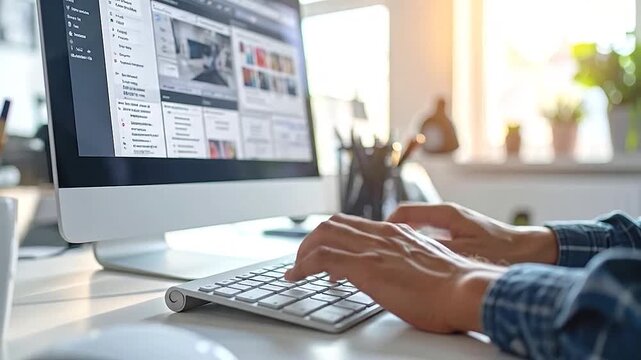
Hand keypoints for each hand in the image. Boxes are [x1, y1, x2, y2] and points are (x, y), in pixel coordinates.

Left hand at [284, 214, 505, 333]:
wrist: (466, 290)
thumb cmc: (454, 285)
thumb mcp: (427, 264)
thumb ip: (407, 261)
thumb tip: (396, 273)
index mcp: (395, 233)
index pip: (353, 223)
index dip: (333, 235)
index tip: (324, 252)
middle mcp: (381, 235)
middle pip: (333, 224)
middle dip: (311, 240)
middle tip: (304, 260)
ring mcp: (372, 249)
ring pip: (323, 235)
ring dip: (303, 252)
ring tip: (296, 270)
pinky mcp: (366, 267)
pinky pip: (322, 258)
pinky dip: (303, 265)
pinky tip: (297, 277)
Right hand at [387, 203, 558, 265]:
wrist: (533, 251)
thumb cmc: (503, 251)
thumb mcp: (466, 254)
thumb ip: (437, 252)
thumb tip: (411, 254)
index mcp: (446, 214)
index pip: (405, 212)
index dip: (386, 225)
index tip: (376, 240)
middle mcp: (447, 215)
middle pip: (408, 220)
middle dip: (391, 234)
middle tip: (379, 249)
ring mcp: (453, 223)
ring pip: (418, 229)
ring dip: (405, 242)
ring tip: (394, 258)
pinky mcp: (459, 234)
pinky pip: (430, 237)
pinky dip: (419, 247)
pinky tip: (418, 264)